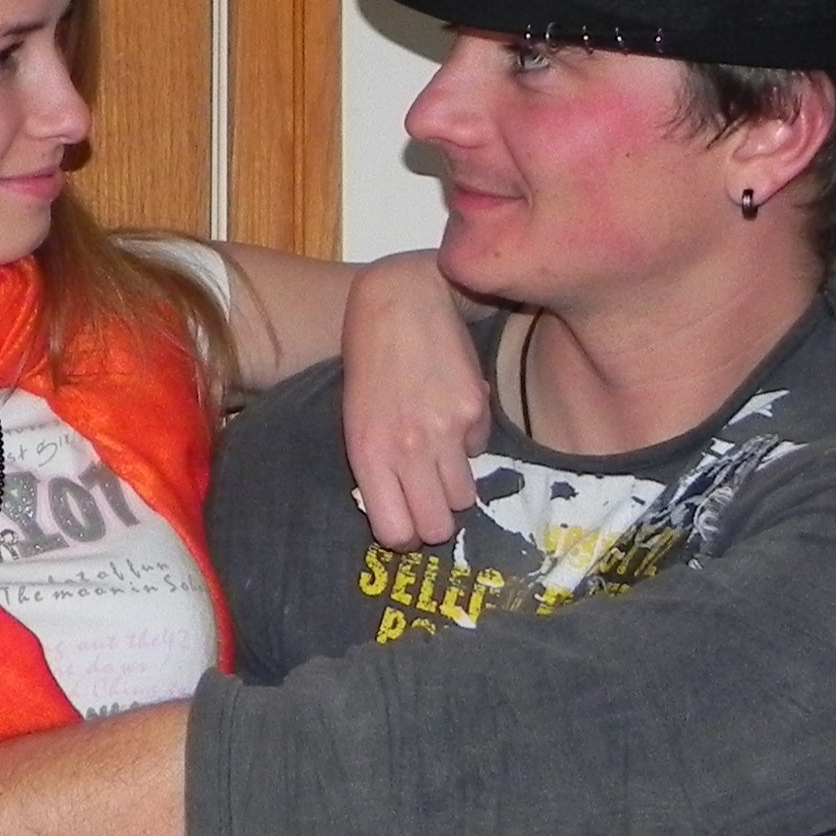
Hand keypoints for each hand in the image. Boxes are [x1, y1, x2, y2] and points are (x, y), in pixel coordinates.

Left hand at [342, 252, 487, 547]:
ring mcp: (445, 431)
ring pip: (465, 497)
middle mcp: (408, 449)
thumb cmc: (368, 363)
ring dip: (454, 484)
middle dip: (435, 520)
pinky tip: (451, 411)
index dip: (403, 534)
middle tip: (428, 500)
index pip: (396, 532)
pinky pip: (479, 449)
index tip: (405, 522)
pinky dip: (469, 441)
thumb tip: (403, 509)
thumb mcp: (355, 420)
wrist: (399, 301)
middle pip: (438, 526)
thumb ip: (376, 467)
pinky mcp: (475, 409)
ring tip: (438, 454)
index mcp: (369, 455)